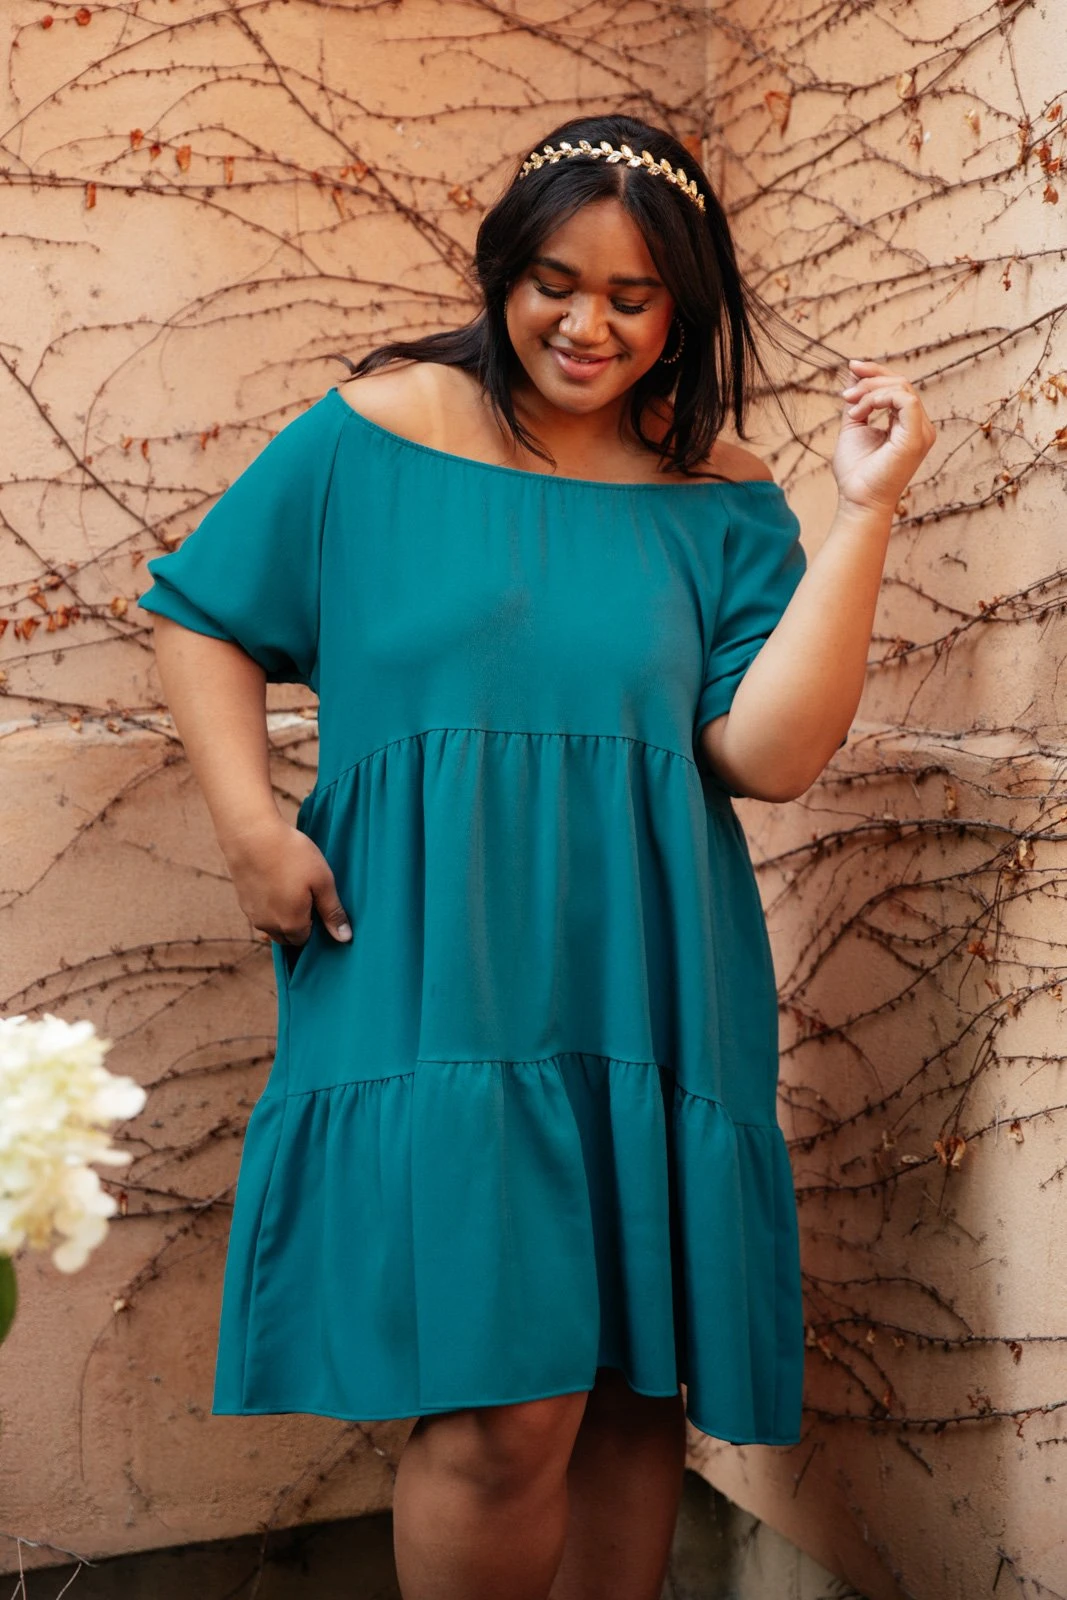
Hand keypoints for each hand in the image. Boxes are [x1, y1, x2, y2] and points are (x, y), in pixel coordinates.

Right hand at [222, 814, 351, 949]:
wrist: (251, 834)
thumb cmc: (292, 855)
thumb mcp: (322, 881)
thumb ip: (332, 912)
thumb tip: (344, 938)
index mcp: (291, 925)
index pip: (306, 940)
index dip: (314, 925)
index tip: (318, 904)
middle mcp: (268, 926)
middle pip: (287, 937)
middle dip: (298, 925)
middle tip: (306, 897)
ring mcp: (252, 914)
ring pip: (271, 926)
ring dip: (282, 916)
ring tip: (290, 888)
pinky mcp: (242, 900)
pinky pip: (260, 913)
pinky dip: (268, 905)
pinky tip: (275, 882)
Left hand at [832, 358, 936, 516]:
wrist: (857, 500)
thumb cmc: (856, 472)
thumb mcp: (854, 426)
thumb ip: (858, 400)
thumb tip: (855, 369)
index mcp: (907, 424)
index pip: (897, 387)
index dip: (875, 372)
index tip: (851, 368)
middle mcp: (920, 426)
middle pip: (901, 383)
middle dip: (870, 379)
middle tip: (845, 392)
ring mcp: (922, 431)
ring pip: (902, 388)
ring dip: (870, 391)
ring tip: (850, 406)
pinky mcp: (917, 437)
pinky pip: (905, 400)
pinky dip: (880, 398)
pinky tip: (861, 410)